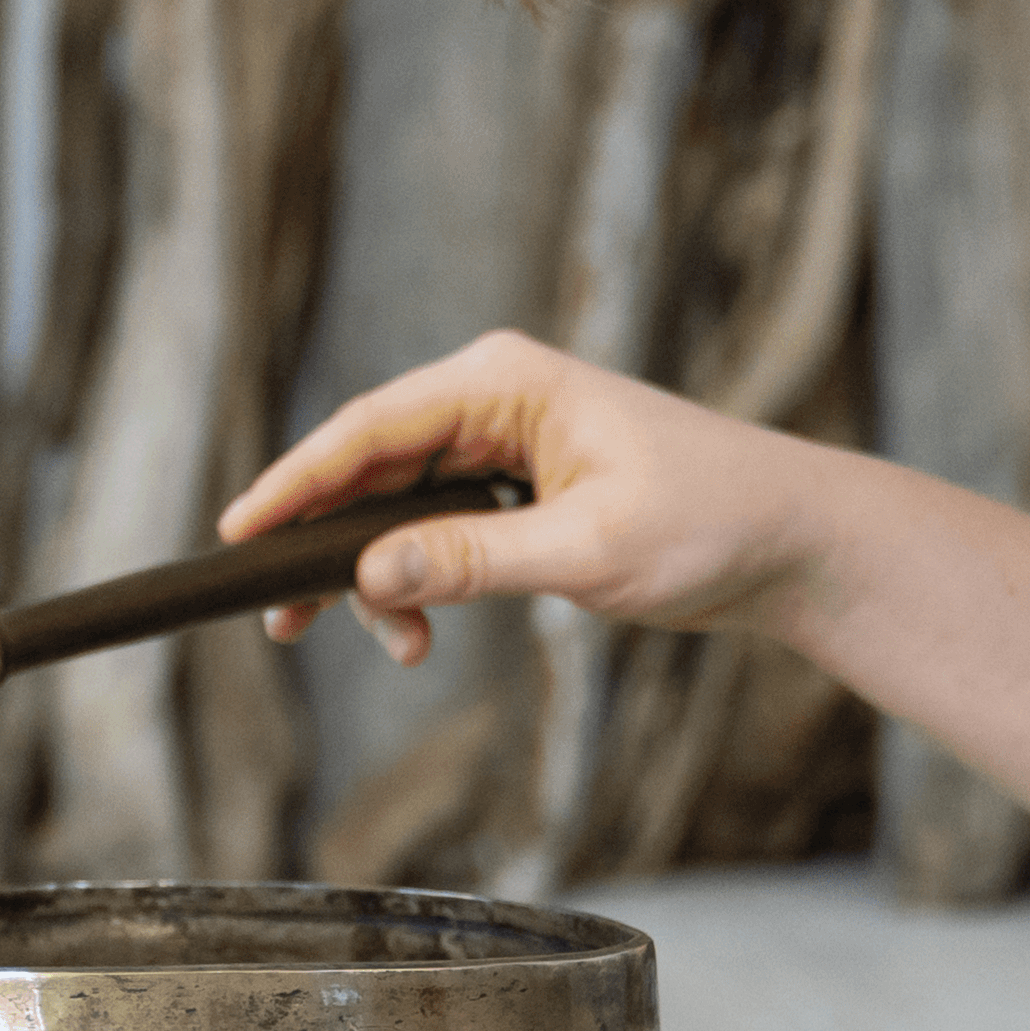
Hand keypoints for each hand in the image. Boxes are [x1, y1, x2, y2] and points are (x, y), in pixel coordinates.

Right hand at [221, 328, 835, 666]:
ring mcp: (501, 442)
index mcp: (504, 381)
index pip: (367, 430)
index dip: (294, 485)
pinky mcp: (515, 487)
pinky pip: (431, 529)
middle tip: (279, 620)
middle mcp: (493, 398)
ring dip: (376, 579)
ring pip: (392, 508)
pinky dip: (416, 581)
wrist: (791, 539)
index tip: (238, 537)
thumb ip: (470, 561)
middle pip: (366, 468)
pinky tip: (420, 631)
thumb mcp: (585, 550)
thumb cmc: (710, 522)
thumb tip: (372, 577)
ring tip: (395, 649)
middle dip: (323, 547)